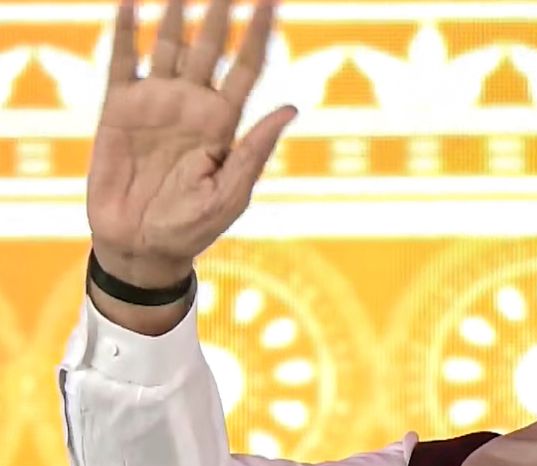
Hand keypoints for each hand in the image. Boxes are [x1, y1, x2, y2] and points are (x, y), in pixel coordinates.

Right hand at [87, 0, 294, 287]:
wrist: (141, 246)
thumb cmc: (193, 227)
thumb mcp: (232, 191)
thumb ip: (256, 148)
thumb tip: (291, 108)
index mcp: (225, 121)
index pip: (247, 65)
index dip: (259, 32)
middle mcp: (193, 104)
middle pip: (210, 46)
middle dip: (219, 11)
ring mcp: (156, 102)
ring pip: (169, 45)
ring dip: (174, 13)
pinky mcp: (119, 109)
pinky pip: (123, 62)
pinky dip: (125, 31)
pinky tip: (130, 4)